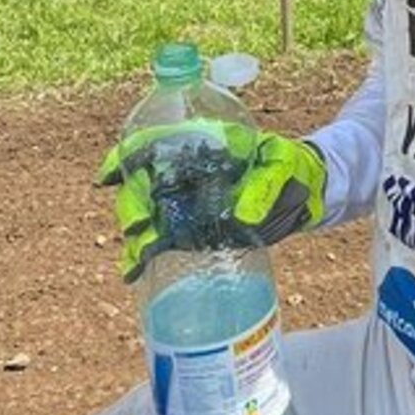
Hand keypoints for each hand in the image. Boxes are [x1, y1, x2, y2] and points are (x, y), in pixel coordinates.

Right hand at [98, 121, 326, 281]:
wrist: (305, 191)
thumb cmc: (290, 166)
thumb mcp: (282, 165)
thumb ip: (264, 185)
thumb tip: (241, 215)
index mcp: (200, 144)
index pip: (153, 143)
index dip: (126, 155)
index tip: (109, 173)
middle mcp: (186, 174)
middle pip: (142, 184)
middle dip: (131, 204)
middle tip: (139, 225)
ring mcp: (188, 203)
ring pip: (147, 215)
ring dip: (134, 234)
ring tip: (135, 257)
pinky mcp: (194, 230)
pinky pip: (162, 241)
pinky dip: (143, 255)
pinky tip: (133, 271)